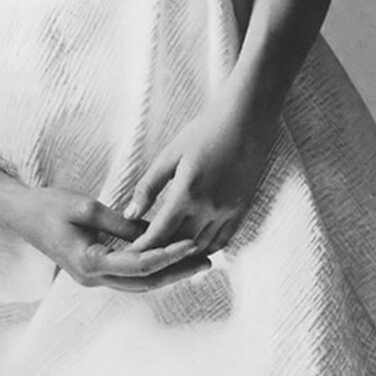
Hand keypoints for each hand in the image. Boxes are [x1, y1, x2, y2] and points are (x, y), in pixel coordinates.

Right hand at [9, 185, 210, 291]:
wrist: (19, 213)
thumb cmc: (48, 205)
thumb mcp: (87, 206)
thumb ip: (121, 223)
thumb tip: (154, 231)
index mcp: (89, 263)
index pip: (139, 265)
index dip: (168, 255)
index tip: (192, 243)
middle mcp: (92, 278)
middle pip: (144, 282)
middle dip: (177, 272)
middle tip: (208, 259)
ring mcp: (91, 278)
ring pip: (137, 282)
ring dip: (167, 272)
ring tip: (196, 260)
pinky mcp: (93, 270)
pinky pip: (128, 275)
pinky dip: (150, 267)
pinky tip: (168, 256)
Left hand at [126, 92, 276, 254]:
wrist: (246, 121)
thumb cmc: (204, 132)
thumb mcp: (170, 155)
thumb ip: (148, 186)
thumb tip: (129, 213)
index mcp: (187, 193)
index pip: (160, 233)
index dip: (143, 247)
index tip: (129, 254)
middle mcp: (209, 208)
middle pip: (180, 244)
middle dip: (161, 253)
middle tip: (144, 255)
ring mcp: (228, 211)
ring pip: (203, 247)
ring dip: (184, 253)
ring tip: (166, 255)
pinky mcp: (242, 209)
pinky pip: (224, 240)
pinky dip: (207, 248)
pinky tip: (194, 246)